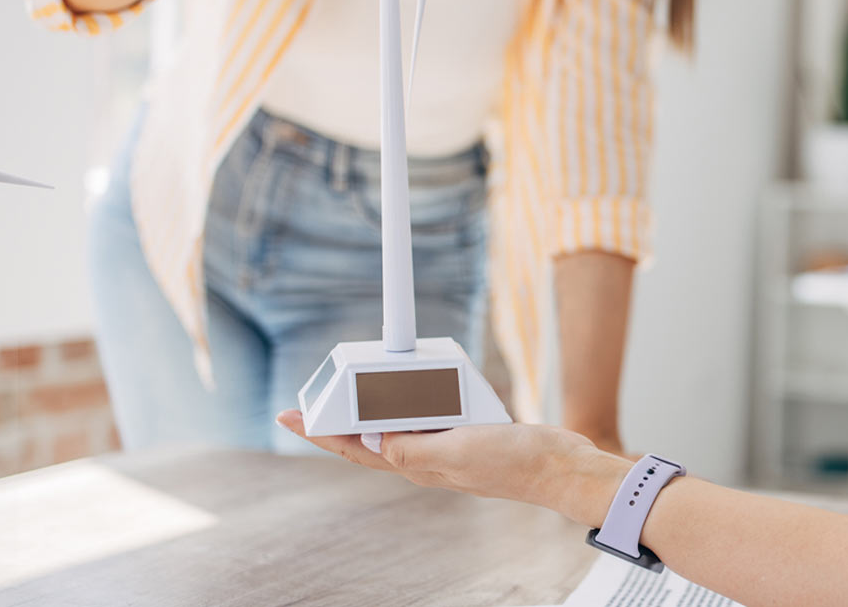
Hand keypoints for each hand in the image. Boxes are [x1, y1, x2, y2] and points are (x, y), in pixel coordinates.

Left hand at [278, 410, 624, 526]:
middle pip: (367, 435)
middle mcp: (424, 457)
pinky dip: (410, 396)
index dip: (318, 432)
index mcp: (416, 465)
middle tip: (310, 395)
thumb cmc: (513, 462)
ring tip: (351, 383)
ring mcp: (444, 444)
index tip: (287, 415)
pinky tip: (409, 384)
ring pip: (395, 421)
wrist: (559, 465)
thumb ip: (413, 449)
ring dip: (372, 403)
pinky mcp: (464, 430)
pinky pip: (425, 411)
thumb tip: (370, 440)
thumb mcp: (458, 451)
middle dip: (336, 418)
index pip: (354, 448)